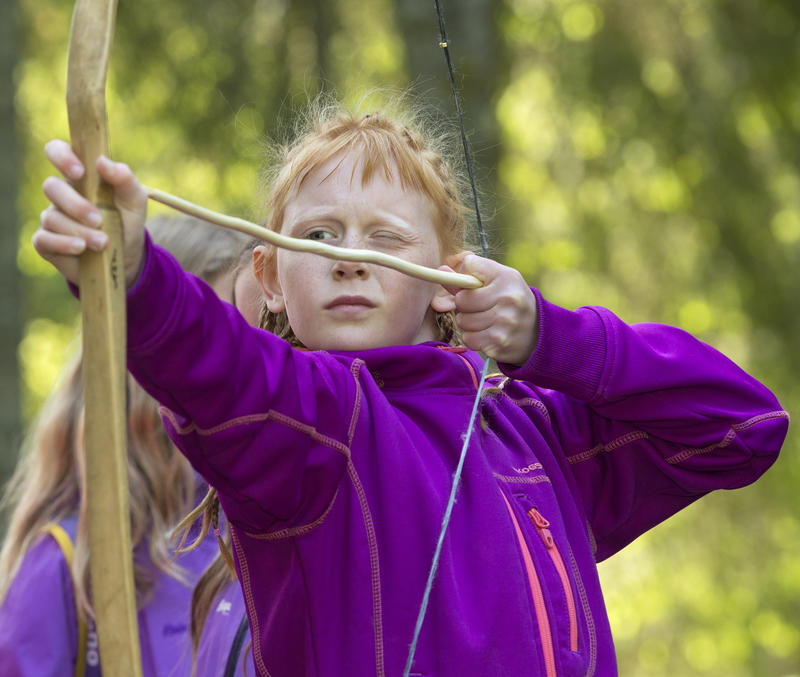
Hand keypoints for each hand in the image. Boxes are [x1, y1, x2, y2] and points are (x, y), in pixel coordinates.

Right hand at [34, 140, 147, 287]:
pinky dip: (63, 244)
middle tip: (98, 220)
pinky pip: (43, 239)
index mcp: (80, 176)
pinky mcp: (46, 242)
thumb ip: (124, 178)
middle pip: (51, 186)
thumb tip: (103, 161)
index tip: (80, 171)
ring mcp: (52, 217)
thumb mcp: (135, 200)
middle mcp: (61, 194)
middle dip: (75, 205)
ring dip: (79, 231)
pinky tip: (81, 248)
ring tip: (103, 243)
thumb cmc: (128, 221)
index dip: (62, 156)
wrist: (127, 256)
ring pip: (51, 217)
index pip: (57, 152)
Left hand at [440, 254, 538, 364]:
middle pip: (462, 300)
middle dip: (464, 306)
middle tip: (478, 308)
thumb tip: (442, 270)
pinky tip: (486, 334)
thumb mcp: (497, 281)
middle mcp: (508, 299)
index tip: (474, 289)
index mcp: (506, 277)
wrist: (538, 332)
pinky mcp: (499, 343)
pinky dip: (473, 339)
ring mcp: (504, 323)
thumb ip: (469, 276)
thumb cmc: (510, 300)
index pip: (467, 271)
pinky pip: (469, 340)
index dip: (465, 282)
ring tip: (484, 321)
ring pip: (463, 322)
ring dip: (468, 324)